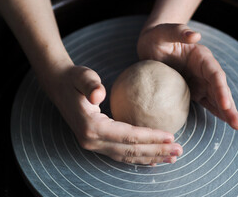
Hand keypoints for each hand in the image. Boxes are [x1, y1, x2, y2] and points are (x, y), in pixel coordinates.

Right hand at [49, 65, 181, 164]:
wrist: (59, 86)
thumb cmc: (74, 79)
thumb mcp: (82, 76)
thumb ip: (90, 85)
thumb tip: (98, 94)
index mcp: (91, 127)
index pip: (128, 136)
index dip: (151, 138)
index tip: (171, 137)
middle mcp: (92, 141)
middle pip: (130, 151)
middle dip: (156, 152)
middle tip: (178, 151)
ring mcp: (93, 144)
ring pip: (126, 156)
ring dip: (150, 158)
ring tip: (171, 158)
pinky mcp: (97, 143)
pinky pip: (120, 154)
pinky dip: (137, 158)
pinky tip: (151, 160)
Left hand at [137, 23, 237, 129]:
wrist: (150, 44)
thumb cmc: (157, 36)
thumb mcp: (164, 32)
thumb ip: (179, 32)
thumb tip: (196, 36)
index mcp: (201, 56)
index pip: (214, 74)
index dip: (221, 89)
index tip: (225, 103)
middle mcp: (204, 69)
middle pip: (219, 88)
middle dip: (229, 106)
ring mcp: (199, 80)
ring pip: (215, 98)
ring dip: (226, 112)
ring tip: (237, 126)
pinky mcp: (192, 89)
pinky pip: (205, 101)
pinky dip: (214, 111)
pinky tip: (223, 121)